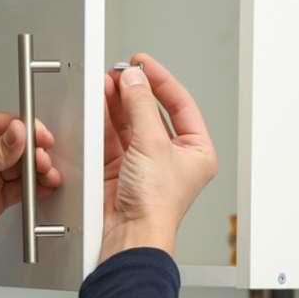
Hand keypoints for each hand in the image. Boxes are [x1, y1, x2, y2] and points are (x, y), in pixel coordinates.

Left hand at [0, 112, 61, 261]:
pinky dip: (35, 188)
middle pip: (17, 145)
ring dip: (38, 170)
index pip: (2, 123)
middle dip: (34, 152)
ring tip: (47, 175)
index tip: (40, 138)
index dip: (25, 129)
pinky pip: (21, 188)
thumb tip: (18, 134)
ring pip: (22, 167)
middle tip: (42, 161)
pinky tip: (43, 186)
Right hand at [101, 53, 217, 262]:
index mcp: (197, 152)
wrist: (131, 234)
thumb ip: (141, 105)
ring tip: (107, 84)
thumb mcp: (152, 144)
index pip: (181, 104)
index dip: (162, 80)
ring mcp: (146, 163)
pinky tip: (101, 104)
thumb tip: (135, 78)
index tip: (143, 63)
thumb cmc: (156, 206)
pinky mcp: (121, 171)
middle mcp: (173, 157)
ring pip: (131, 123)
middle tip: (120, 73)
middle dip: (135, 91)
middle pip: (152, 112)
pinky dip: (106, 120)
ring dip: (118, 103)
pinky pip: (114, 137)